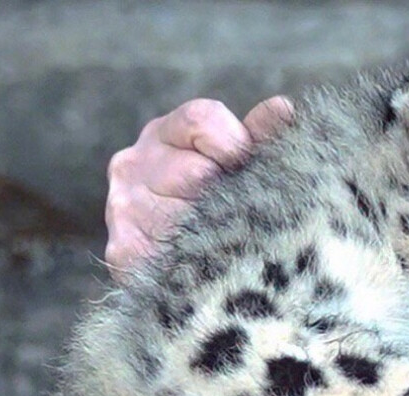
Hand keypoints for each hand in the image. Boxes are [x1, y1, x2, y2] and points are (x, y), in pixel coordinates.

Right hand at [104, 95, 293, 275]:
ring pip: (189, 216)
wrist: (168, 275)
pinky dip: (201, 263)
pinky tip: (210, 266)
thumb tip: (284, 109)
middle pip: (199, 172)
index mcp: (162, 135)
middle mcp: (133, 166)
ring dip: (218, 233)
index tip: (249, 170)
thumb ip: (257, 137)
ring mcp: (124, 209)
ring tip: (226, 243)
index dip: (237, 146)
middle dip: (229, 196)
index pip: (203, 119)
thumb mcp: (232, 165)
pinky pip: (174, 254)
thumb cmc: (212, 208)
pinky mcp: (124, 252)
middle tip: (241, 216)